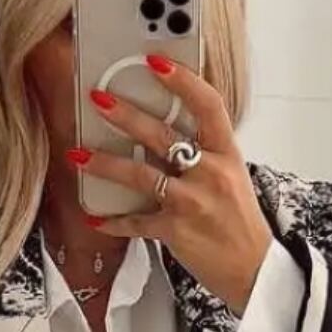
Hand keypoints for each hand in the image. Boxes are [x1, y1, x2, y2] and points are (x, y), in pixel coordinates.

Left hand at [68, 55, 274, 312]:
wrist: (252, 270)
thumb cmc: (239, 222)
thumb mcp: (232, 178)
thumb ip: (204, 153)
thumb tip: (165, 131)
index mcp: (227, 154)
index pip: (208, 105)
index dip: (182, 80)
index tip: (155, 62)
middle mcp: (210, 174)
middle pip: (162, 136)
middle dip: (126, 115)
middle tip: (98, 100)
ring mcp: (191, 203)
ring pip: (140, 176)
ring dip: (105, 164)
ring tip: (78, 154)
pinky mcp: (175, 232)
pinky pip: (136, 222)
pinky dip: (113, 221)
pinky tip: (96, 216)